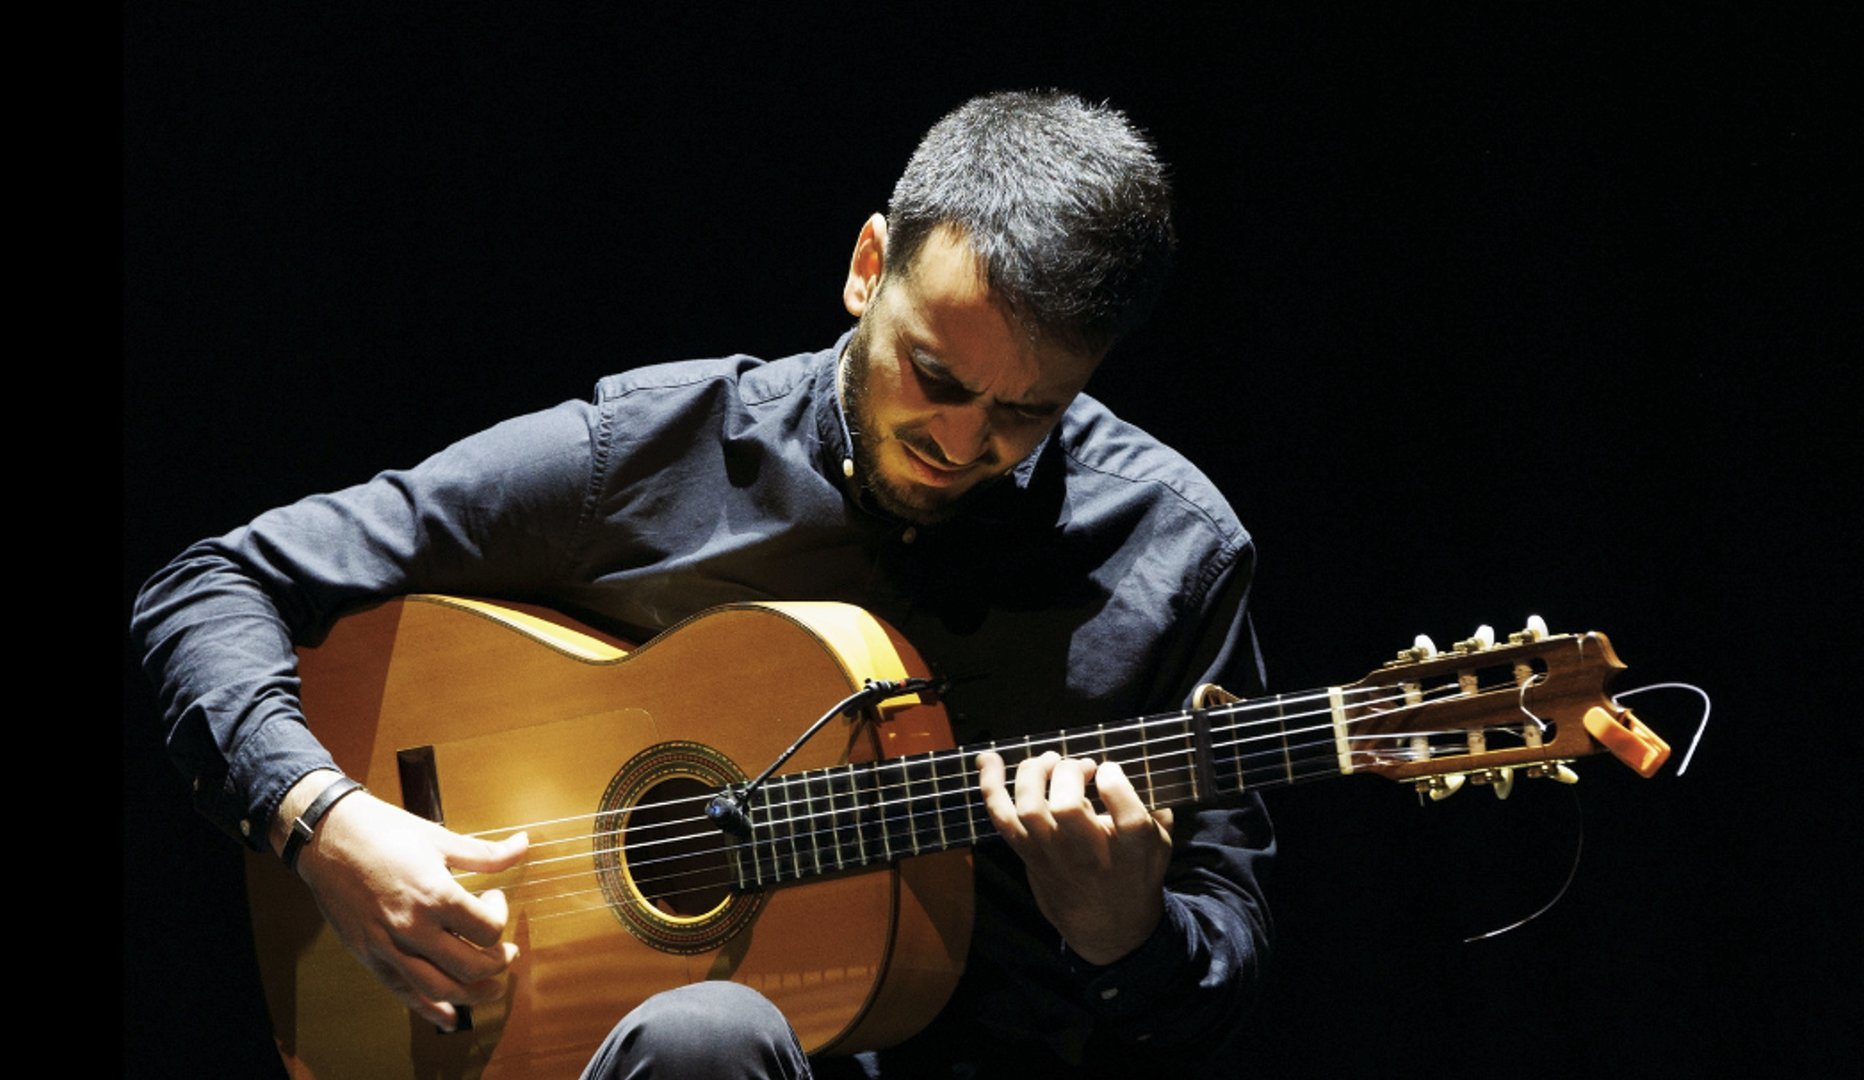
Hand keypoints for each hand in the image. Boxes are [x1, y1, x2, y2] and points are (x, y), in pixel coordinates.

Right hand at [280, 773, 529, 1029]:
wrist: (326, 836)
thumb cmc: (382, 832)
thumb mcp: (439, 839)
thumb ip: (484, 854)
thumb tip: (522, 845)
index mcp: (435, 895)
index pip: (488, 929)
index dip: (500, 916)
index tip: (493, 899)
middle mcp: (412, 927)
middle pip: (470, 966)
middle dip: (497, 963)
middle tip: (504, 952)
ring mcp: (388, 945)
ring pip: (440, 988)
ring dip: (473, 995)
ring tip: (491, 989)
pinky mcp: (369, 955)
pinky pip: (403, 992)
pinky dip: (429, 1010)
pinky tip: (450, 1017)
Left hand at [976, 750, 1172, 964]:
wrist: (1108, 928)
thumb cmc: (1134, 875)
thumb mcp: (1160, 847)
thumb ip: (1155, 809)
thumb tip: (1144, 769)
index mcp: (1132, 851)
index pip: (1127, 816)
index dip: (1115, 783)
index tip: (1108, 770)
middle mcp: (1090, 856)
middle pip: (1068, 808)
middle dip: (1069, 772)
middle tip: (1080, 767)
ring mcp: (1053, 857)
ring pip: (1029, 809)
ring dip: (1033, 773)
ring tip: (1049, 761)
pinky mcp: (1028, 855)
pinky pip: (1002, 818)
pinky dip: (991, 786)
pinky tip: (989, 760)